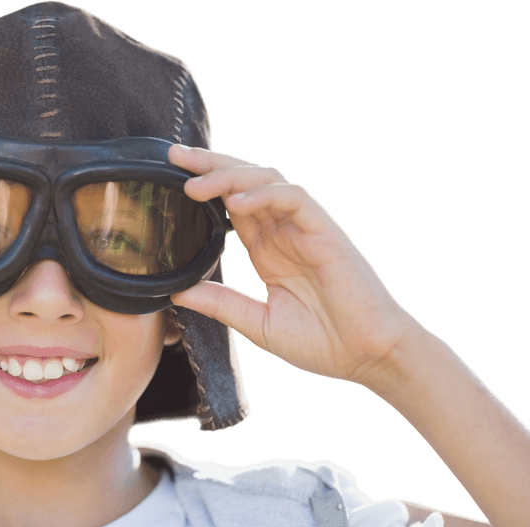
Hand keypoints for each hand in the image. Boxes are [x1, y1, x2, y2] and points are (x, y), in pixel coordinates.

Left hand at [168, 145, 418, 386]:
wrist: (368, 357)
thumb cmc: (322, 342)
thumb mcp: (257, 323)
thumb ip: (221, 303)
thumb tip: (177, 293)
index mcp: (267, 248)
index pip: (230, 204)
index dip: (203, 187)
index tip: (169, 178)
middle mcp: (284, 231)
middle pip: (244, 181)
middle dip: (209, 165)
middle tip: (173, 157)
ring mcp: (305, 228)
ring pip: (265, 180)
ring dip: (228, 177)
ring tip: (194, 185)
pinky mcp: (326, 231)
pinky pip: (293, 197)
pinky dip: (263, 195)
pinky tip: (235, 204)